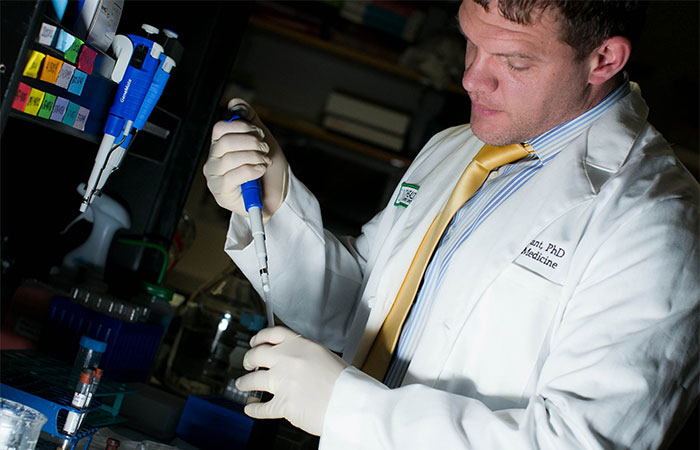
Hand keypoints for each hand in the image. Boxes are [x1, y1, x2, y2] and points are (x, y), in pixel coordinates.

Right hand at [204, 99, 288, 219]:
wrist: (278, 196)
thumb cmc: (269, 170)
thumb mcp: (263, 140)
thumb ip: (250, 120)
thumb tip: (236, 102)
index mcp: (220, 146)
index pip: (220, 128)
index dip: (242, 127)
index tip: (259, 134)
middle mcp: (214, 161)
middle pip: (225, 142)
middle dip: (251, 143)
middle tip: (265, 150)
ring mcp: (215, 178)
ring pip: (231, 158)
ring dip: (255, 157)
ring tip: (265, 162)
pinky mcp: (221, 193)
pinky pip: (234, 176)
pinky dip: (252, 170)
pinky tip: (260, 172)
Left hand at [235, 326, 347, 435]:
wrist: (352, 403)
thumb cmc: (345, 382)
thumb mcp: (325, 356)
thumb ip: (305, 355)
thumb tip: (292, 360)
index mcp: (301, 345)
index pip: (273, 334)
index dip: (260, 337)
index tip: (255, 341)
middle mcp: (288, 360)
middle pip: (257, 355)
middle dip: (248, 359)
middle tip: (247, 362)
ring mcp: (283, 382)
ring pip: (253, 380)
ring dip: (244, 382)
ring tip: (242, 384)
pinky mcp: (283, 404)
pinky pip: (261, 407)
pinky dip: (253, 409)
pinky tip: (250, 409)